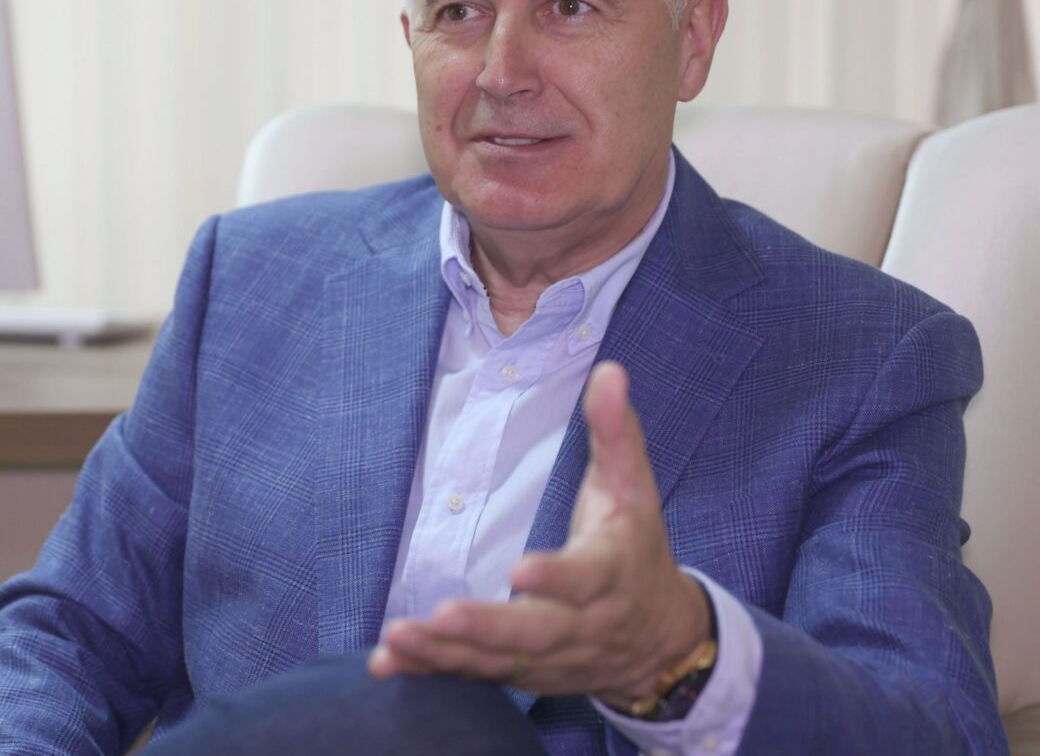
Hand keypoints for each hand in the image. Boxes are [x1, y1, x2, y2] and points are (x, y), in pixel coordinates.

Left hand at [368, 361, 710, 706]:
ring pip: (498, 660)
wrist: (659, 640)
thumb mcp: (634, 490)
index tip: (521, 569)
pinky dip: (431, 672)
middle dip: (487, 627)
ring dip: (446, 652)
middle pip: (534, 632)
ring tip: (399, 637)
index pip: (584, 578)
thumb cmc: (635, 549)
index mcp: (609, 573)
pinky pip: (475, 675)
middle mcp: (580, 624)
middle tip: (441, 615)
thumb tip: (609, 371)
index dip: (556, 577)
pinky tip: (386, 663)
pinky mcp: (522, 671)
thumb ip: (616, 433)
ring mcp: (550, 656)